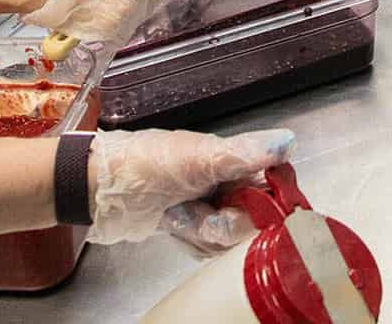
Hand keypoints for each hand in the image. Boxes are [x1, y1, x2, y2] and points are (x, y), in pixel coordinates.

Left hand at [86, 128, 295, 244]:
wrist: (104, 187)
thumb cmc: (151, 163)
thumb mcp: (201, 156)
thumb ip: (246, 154)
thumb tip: (287, 142)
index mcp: (236, 161)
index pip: (275, 185)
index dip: (270, 201)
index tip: (254, 207)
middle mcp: (229, 184)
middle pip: (254, 219)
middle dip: (228, 222)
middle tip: (205, 210)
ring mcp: (212, 209)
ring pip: (231, 238)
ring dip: (204, 231)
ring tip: (180, 212)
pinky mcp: (194, 230)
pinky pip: (209, 248)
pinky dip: (192, 240)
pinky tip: (174, 224)